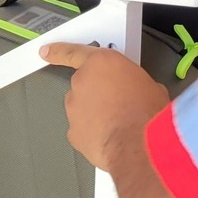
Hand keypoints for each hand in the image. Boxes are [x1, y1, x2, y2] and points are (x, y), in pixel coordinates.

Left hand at [43, 43, 170, 173]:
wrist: (140, 145)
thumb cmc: (148, 114)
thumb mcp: (151, 86)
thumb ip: (133, 82)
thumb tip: (137, 91)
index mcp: (102, 63)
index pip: (73, 52)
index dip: (57, 51)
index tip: (47, 51)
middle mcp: (83, 82)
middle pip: (84, 84)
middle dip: (98, 92)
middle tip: (119, 103)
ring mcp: (75, 108)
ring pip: (82, 109)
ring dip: (96, 113)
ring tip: (119, 124)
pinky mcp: (74, 132)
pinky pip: (82, 130)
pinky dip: (93, 133)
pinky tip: (111, 137)